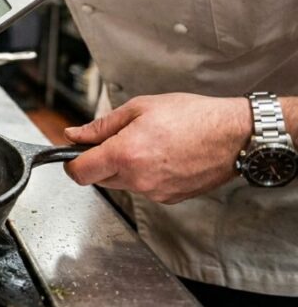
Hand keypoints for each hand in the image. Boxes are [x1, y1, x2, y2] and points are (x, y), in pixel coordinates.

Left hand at [63, 93, 249, 203]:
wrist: (234, 135)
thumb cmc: (193, 117)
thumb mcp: (140, 108)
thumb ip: (101, 126)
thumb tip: (74, 135)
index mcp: (125, 155)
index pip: (79, 172)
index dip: (71, 162)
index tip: (74, 153)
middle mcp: (137, 179)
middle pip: (98, 179)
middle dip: (99, 161)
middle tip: (117, 140)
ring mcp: (154, 192)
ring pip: (121, 184)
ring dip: (123, 168)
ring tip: (146, 144)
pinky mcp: (169, 198)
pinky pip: (144, 188)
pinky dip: (144, 175)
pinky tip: (161, 156)